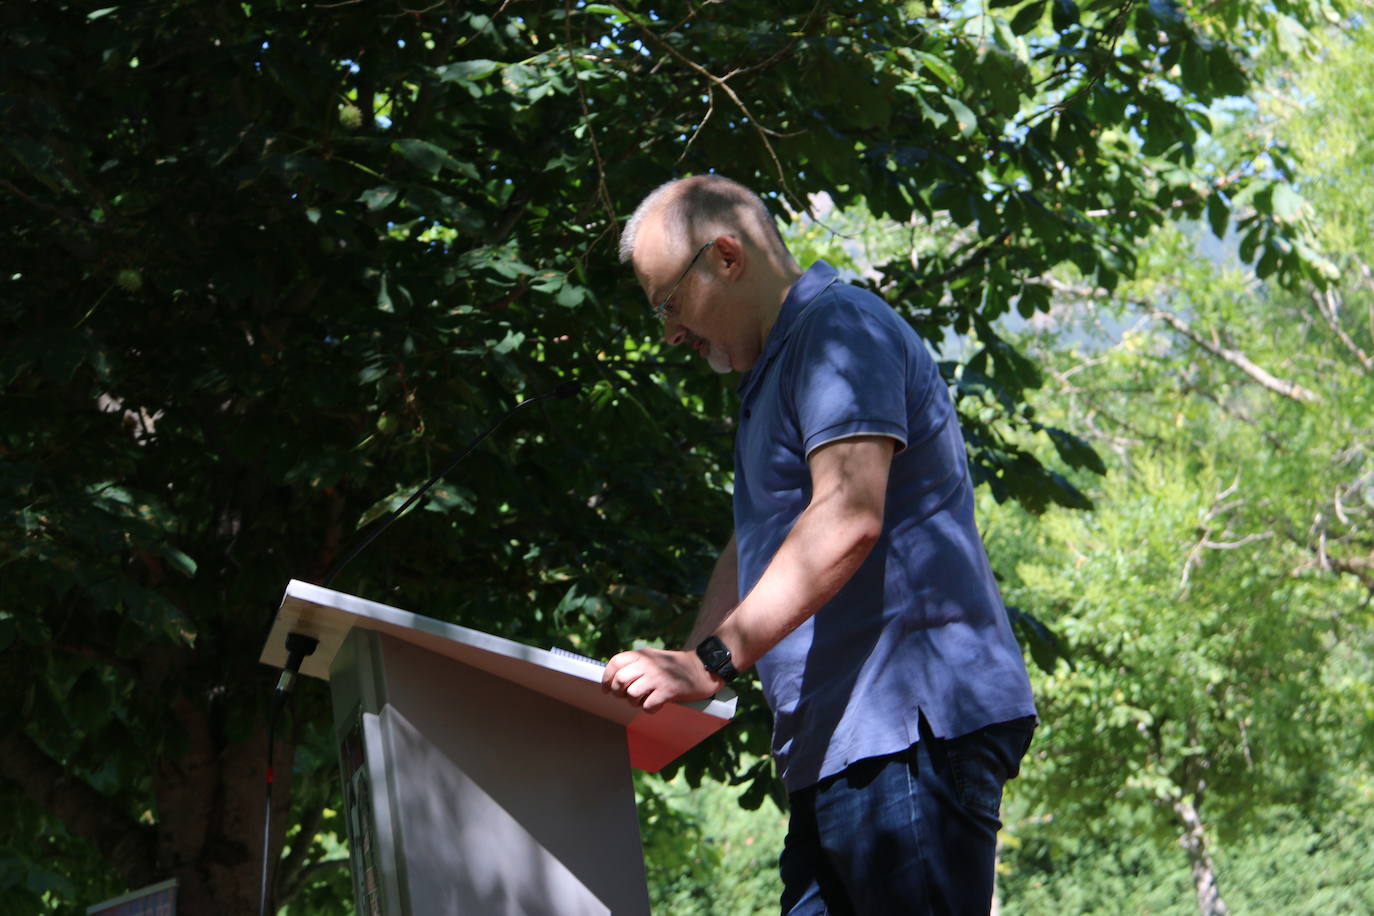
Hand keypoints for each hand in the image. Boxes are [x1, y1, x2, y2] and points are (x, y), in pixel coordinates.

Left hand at [601, 647, 721, 713]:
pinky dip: (650, 709)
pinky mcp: (668, 690)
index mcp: (643, 655)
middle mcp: (648, 664)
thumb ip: (635, 666)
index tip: (606, 689)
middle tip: (627, 696)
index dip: (606, 678)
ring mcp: (658, 677)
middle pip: (620, 680)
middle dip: (619, 693)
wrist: (702, 668)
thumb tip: (612, 681)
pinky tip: (658, 703)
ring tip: (645, 699)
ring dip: (635, 702)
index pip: (615, 663)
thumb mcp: (653, 659)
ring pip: (632, 695)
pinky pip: (648, 706)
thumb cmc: (674, 667)